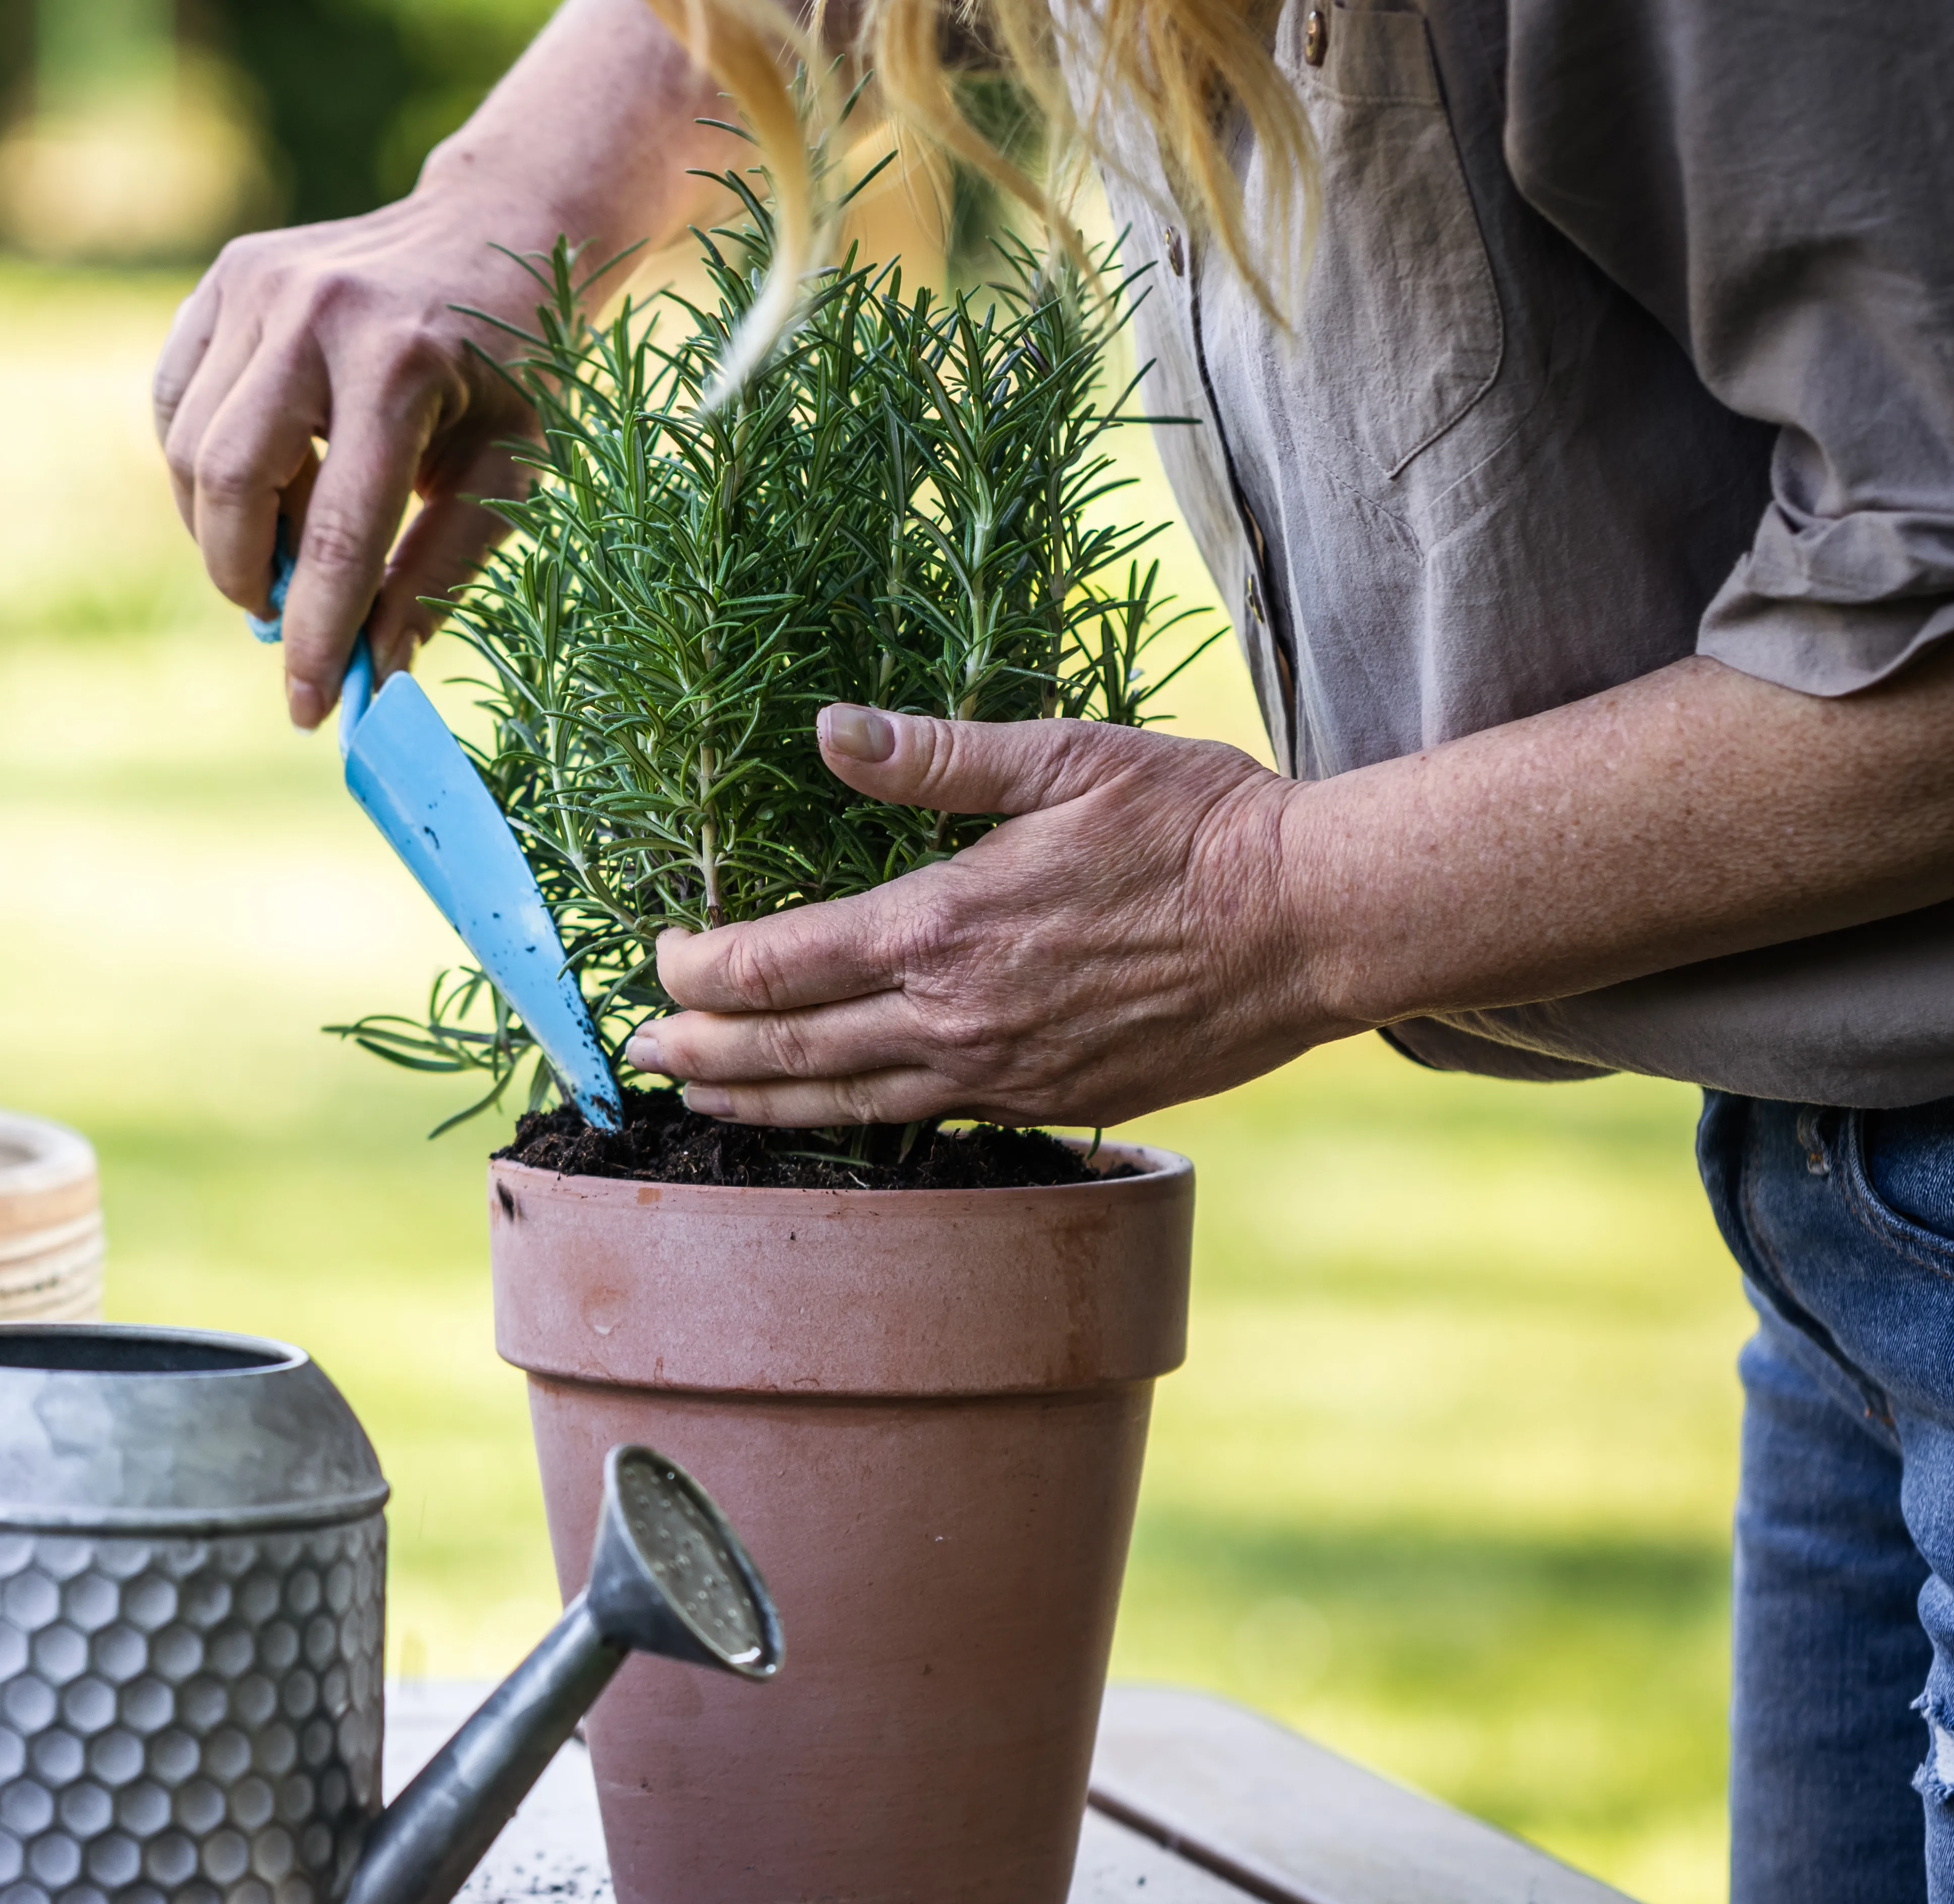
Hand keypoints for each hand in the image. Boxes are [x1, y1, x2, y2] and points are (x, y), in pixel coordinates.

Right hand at [154, 189, 550, 726]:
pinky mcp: (226, 277)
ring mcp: (257, 284)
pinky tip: (264, 479)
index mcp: (402, 362)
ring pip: (189, 452)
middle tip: (284, 619)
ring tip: (291, 539)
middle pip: (232, 486)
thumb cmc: (518, 364)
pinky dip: (203, 467)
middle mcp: (316, 312)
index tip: (310, 707)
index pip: (337, 532)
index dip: (319, 633)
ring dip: (226, 528)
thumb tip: (374, 673)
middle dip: (248, 579)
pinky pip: (175, 404)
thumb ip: (438, 572)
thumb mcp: (510, 472)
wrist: (503, 227)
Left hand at [626, 704, 1360, 1126]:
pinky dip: (854, 1124)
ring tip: (698, 1099)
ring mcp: (1003, 1073)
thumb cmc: (1198, 826)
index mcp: (943, 928)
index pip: (777, 965)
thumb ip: (937, 756)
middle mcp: (956, 1017)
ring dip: (759, 1102)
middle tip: (640, 1051)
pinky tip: (828, 1117)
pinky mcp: (1049, 1103)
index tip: (662, 959)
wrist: (1313, 923)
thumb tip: (830, 729)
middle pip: (789, 1051)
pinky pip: (926, 1125)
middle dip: (701, 1051)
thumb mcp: (1067, 758)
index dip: (702, 970)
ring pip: (846, 1105)